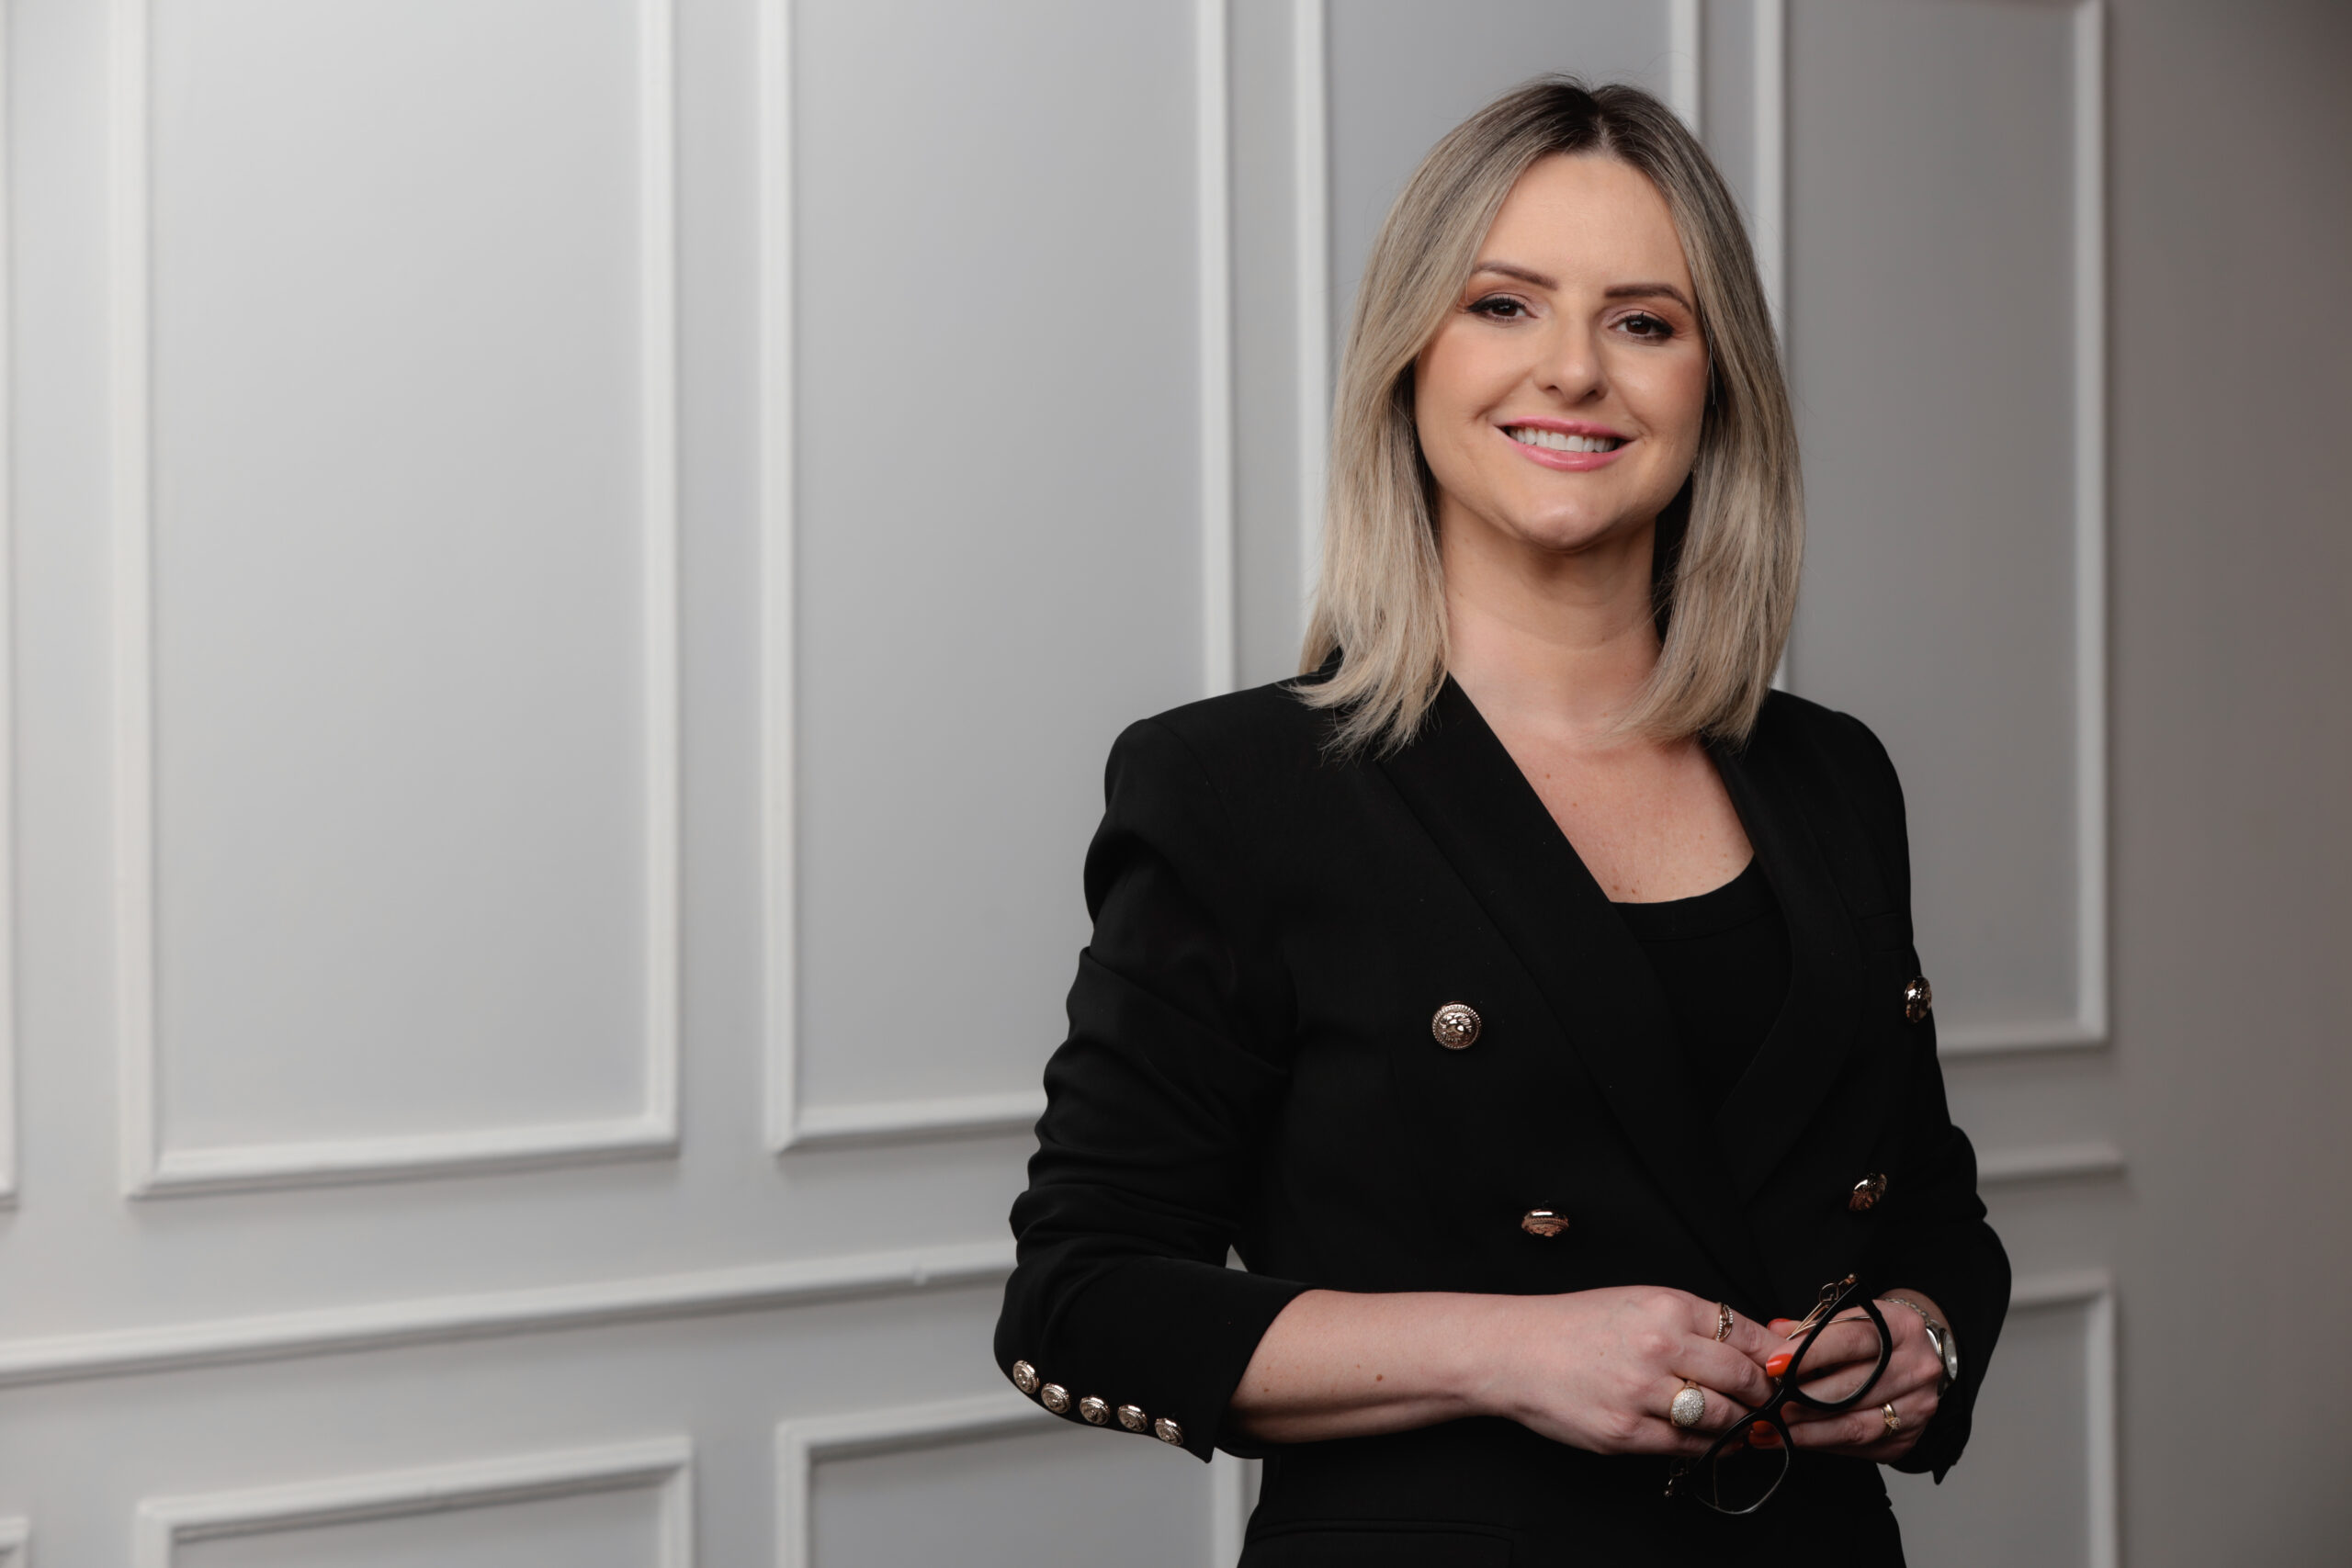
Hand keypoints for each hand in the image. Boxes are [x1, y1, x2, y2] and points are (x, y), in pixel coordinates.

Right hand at [1472, 1287, 1782, 1456]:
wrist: (1515, 1351)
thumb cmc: (1578, 1325)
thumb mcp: (1640, 1303)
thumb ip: (1697, 1322)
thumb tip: (1762, 1343)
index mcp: (1667, 1306)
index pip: (1748, 1336)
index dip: (1775, 1358)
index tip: (1784, 1370)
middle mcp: (1659, 1346)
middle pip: (1745, 1379)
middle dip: (1765, 1395)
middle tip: (1769, 1402)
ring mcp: (1642, 1393)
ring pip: (1724, 1418)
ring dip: (1743, 1424)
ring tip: (1744, 1422)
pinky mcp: (1626, 1432)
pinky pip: (1690, 1447)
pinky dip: (1713, 1447)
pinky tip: (1716, 1440)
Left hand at [1756, 1290, 1946, 1461]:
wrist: (1921, 1358)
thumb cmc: (1874, 1337)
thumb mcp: (1850, 1319)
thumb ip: (1812, 1327)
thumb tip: (1773, 1334)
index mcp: (1901, 1327)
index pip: (1852, 1339)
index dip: (1810, 1353)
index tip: (1773, 1366)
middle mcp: (1917, 1367)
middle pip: (1852, 1388)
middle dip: (1801, 1400)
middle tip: (1764, 1406)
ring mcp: (1918, 1406)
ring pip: (1855, 1424)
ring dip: (1806, 1431)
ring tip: (1769, 1431)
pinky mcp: (1909, 1438)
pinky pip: (1860, 1447)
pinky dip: (1822, 1444)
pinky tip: (1794, 1440)